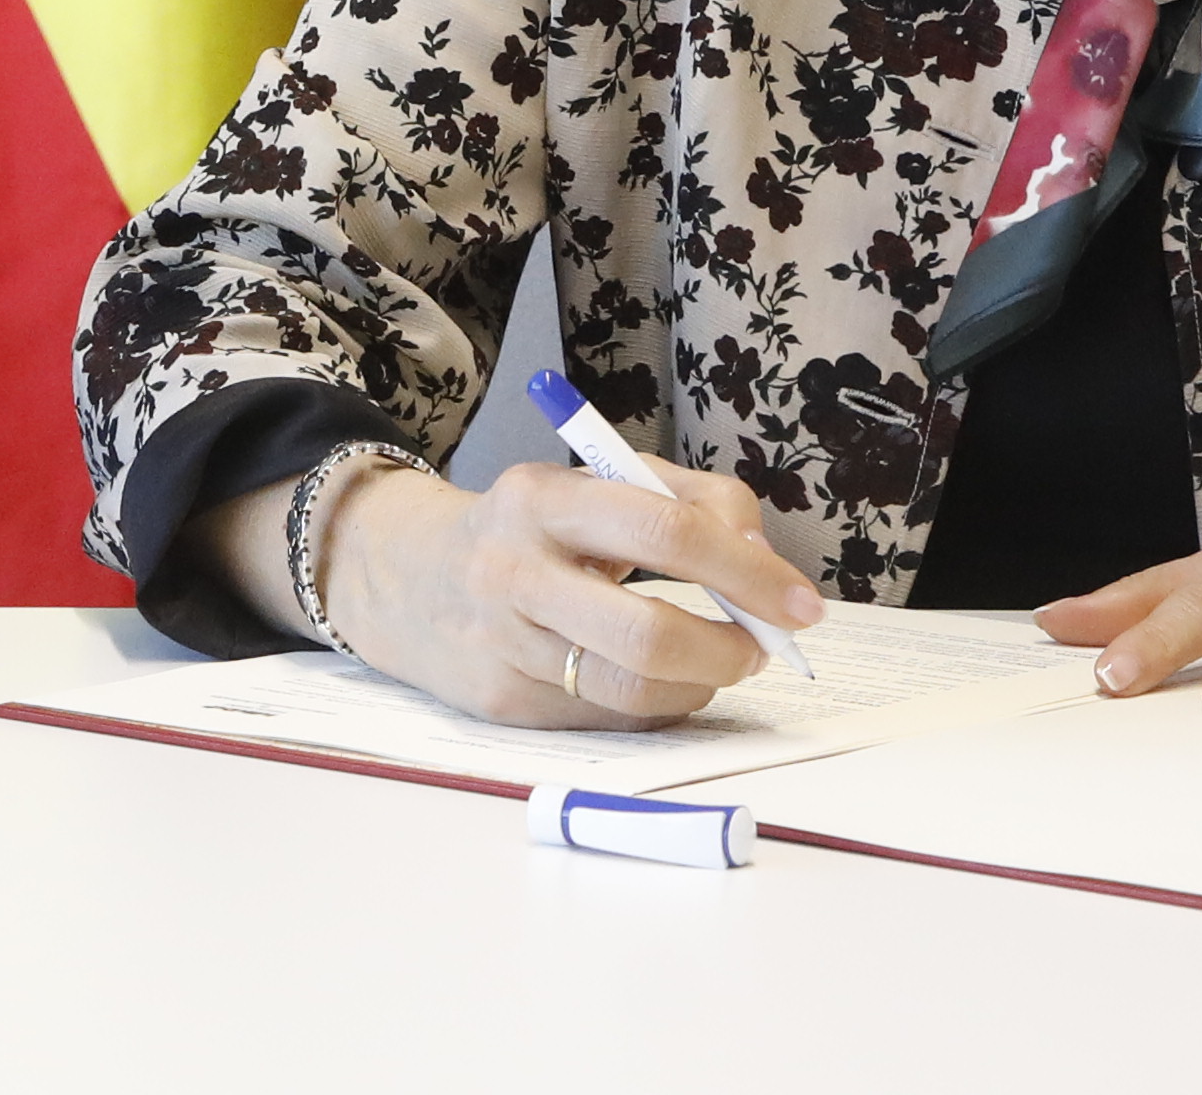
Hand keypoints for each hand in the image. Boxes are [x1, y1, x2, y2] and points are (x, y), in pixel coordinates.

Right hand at [264, 454, 827, 730]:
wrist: (403, 575)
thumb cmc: (530, 527)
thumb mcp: (593, 483)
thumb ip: (688, 500)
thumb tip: (764, 563)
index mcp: (542, 497)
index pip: (663, 531)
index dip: (746, 571)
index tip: (799, 603)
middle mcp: (513, 571)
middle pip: (648, 632)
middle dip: (728, 649)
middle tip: (760, 647)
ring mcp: (503, 645)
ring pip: (632, 690)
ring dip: (700, 685)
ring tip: (715, 662)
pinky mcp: (501, 703)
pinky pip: (606, 718)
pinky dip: (655, 704)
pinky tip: (658, 681)